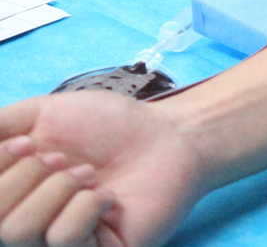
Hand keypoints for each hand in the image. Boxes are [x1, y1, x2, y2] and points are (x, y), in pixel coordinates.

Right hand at [0, 94, 202, 246]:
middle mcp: (25, 226)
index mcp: (9, 194)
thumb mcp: (39, 114)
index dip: (0, 167)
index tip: (28, 143)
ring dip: (60, 189)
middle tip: (63, 159)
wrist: (168, 134)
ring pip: (22, 232)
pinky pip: (65, 238)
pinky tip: (107, 197)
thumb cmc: (106, 125)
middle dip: (26, 178)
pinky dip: (87, 206)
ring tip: (89, 174)